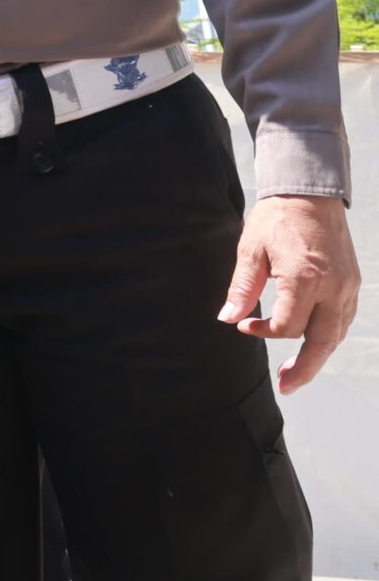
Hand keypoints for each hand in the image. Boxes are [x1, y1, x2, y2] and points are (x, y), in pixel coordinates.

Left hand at [221, 194, 361, 393]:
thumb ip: (242, 288)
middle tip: (286, 386)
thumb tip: (227, 318)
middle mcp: (332, 287)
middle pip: (322, 341)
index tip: (245, 326)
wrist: (310, 194)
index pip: (287, 326)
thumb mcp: (250, 250)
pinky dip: (329, 335)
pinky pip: (344, 319)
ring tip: (298, 372)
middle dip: (305, 368)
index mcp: (305, 278)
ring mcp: (347, 287)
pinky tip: (312, 343)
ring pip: (336, 334)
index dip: (264, 331)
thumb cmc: (276, 218)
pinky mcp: (353, 283)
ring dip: (318, 355)